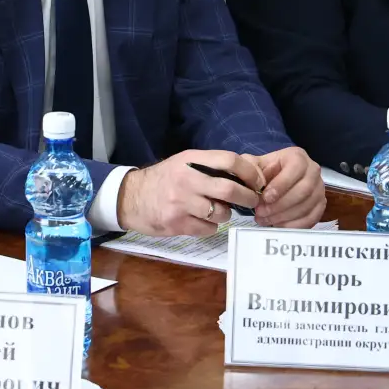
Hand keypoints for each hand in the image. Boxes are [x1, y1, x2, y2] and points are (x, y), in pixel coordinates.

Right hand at [116, 149, 263, 236]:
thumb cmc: (164, 180)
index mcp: (191, 160)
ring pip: (221, 213)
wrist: (130, 198)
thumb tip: (248, 172)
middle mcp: (186, 179)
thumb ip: (211, 166)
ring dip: (226, 214)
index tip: (258, 182)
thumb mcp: (184, 163)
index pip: (229, 160)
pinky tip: (200, 220)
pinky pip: (208, 228)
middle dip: (248, 197)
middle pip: (229, 189)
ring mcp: (181, 203)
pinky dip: (211, 227)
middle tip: (254, 201)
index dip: (250, 172)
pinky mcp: (176, 223)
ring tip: (218, 211)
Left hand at [250, 146, 324, 227]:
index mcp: (298, 157)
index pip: (296, 168)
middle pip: (304, 190)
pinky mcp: (320, 205)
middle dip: (280, 205)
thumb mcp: (255, 164)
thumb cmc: (266, 171)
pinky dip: (294, 225)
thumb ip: (252, 169)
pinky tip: (279, 226)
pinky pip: (312, 218)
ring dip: (284, 216)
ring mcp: (319, 189)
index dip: (281, 185)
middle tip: (262, 212)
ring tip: (266, 220)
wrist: (275, 178)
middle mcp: (313, 171)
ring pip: (307, 206)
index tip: (266, 197)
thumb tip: (256, 183)